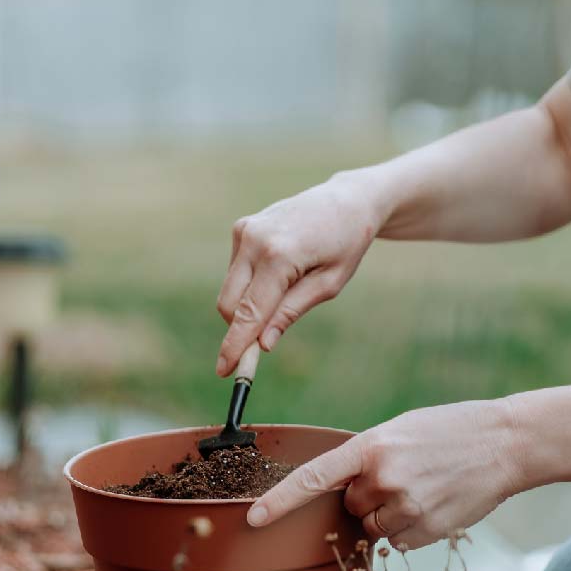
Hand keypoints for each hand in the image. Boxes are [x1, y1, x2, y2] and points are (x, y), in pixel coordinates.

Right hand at [215, 173, 384, 375]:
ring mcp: (244, 231)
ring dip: (248, 305)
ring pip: (231, 289)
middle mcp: (253, 240)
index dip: (235, 345)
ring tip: (290, 293)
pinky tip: (282, 272)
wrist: (346, 199)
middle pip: (230, 303)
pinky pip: (236, 271)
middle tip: (256, 353)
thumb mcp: (329, 284)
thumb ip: (291, 312)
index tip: (224, 371)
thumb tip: (263, 344)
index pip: (249, 312)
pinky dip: (250, 285)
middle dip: (239, 329)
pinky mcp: (241, 228)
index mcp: (279, 255)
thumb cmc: (346, 243)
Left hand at [247, 399, 525, 549]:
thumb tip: (342, 495)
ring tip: (421, 486)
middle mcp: (384, 477)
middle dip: (366, 496)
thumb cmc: (446, 431)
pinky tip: (433, 502)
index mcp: (370, 446)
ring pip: (373, 527)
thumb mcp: (398, 431)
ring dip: (388, 514)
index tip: (254, 518)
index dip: (280, 500)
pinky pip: (399, 541)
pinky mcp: (429, 528)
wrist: (504, 441)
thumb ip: (365, 459)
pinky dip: (410, 528)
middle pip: (349, 506)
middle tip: (400, 473)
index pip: (313, 477)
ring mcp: (407, 505)